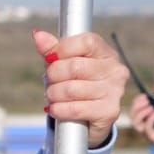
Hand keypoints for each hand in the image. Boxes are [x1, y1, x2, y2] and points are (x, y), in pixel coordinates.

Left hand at [33, 30, 129, 148]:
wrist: (87, 119)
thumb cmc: (75, 84)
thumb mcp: (62, 63)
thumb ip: (52, 49)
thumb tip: (38, 34)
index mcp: (105, 53)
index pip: (86, 42)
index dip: (62, 49)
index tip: (51, 59)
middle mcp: (115, 70)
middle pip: (74, 67)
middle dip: (53, 75)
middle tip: (49, 82)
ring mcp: (114, 91)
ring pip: (72, 89)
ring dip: (53, 94)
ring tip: (52, 96)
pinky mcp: (109, 112)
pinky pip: (75, 109)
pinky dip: (58, 109)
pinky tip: (55, 109)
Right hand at [127, 83, 153, 146]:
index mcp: (146, 118)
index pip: (134, 110)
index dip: (136, 102)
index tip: (144, 95)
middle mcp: (144, 126)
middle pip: (132, 116)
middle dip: (137, 106)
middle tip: (146, 100)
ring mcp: (147, 132)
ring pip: (135, 123)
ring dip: (141, 112)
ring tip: (151, 106)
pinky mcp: (153, 138)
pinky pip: (147, 128)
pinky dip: (150, 118)